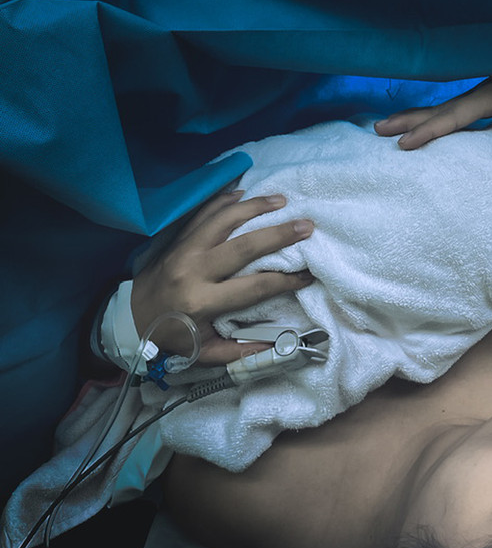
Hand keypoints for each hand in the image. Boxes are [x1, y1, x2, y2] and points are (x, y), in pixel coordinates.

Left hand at [130, 190, 314, 364]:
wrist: (128, 318)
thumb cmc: (171, 335)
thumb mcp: (203, 352)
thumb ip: (240, 352)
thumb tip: (279, 345)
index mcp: (202, 302)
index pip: (253, 287)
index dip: (284, 281)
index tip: (307, 275)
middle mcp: (194, 271)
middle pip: (243, 246)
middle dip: (278, 234)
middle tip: (306, 225)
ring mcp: (185, 250)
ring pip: (224, 220)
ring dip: (255, 207)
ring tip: (281, 200)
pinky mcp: (178, 239)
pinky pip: (204, 213)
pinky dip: (225, 200)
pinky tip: (245, 194)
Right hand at [373, 68, 491, 170]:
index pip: (456, 116)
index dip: (430, 130)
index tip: (405, 143)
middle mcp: (484, 90)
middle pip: (441, 108)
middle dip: (409, 119)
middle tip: (378, 130)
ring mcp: (485, 91)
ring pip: (444, 107)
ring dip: (417, 116)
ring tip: (388, 125)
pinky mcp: (489, 95)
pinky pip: (455, 108)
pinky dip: (435, 116)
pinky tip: (426, 123)